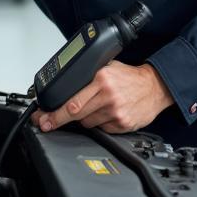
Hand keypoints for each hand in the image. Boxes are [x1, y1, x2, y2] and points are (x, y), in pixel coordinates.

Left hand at [31, 62, 174, 133]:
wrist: (154, 87)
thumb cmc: (129, 78)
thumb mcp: (107, 67)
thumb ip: (88, 75)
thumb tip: (64, 86)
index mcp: (102, 79)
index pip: (72, 101)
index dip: (54, 112)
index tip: (42, 118)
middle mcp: (108, 96)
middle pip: (75, 114)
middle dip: (57, 120)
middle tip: (46, 123)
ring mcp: (115, 113)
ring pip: (87, 123)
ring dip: (83, 118)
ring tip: (94, 107)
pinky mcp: (122, 125)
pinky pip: (101, 129)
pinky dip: (98, 123)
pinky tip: (106, 113)